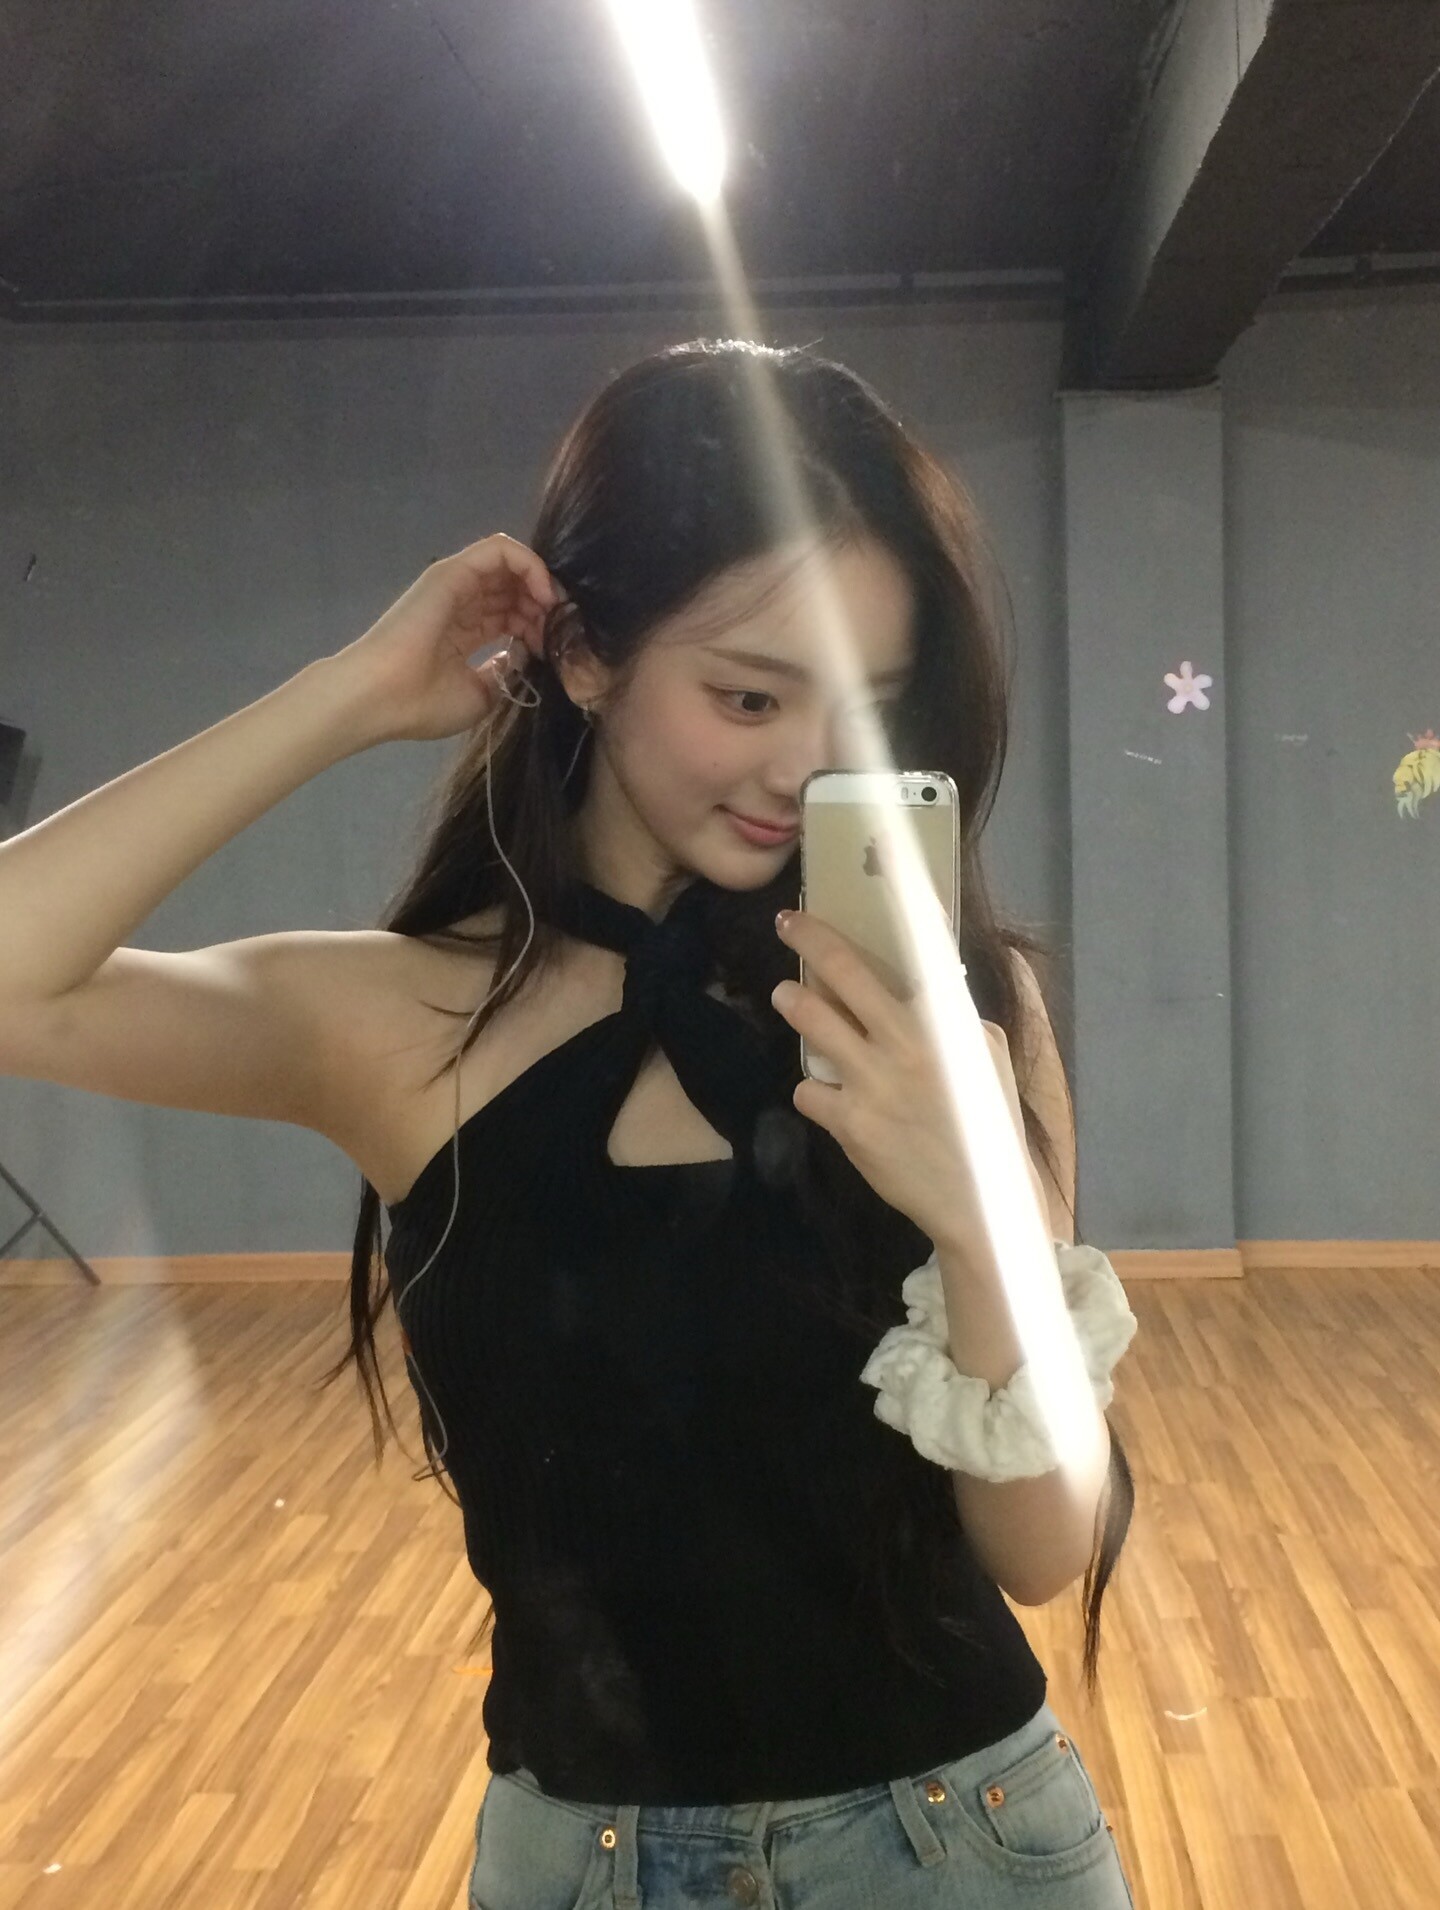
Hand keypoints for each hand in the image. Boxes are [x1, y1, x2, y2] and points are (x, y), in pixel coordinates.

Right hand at [327, 533, 567, 743]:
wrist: (380, 698)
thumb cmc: (421, 704)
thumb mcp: (478, 696)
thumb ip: (503, 673)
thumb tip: (523, 656)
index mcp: (462, 633)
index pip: (510, 615)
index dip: (538, 628)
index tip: (555, 650)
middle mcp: (460, 604)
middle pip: (515, 589)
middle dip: (545, 607)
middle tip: (561, 631)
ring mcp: (455, 584)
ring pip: (511, 566)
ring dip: (541, 585)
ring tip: (555, 614)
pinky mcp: (454, 571)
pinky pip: (501, 550)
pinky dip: (531, 565)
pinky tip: (545, 595)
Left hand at [771, 908, 1043, 1246]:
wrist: (980, 1199)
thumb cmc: (986, 1124)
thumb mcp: (986, 1061)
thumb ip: (957, 1020)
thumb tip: (935, 988)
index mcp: (944, 1024)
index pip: (906, 955)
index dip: (872, 922)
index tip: (843, 892)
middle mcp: (907, 1043)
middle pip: (845, 975)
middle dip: (810, 941)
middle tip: (787, 925)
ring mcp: (874, 1082)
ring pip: (814, 1024)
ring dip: (796, 1004)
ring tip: (786, 996)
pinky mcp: (851, 1122)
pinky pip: (809, 1090)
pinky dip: (813, 1089)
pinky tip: (828, 1096)